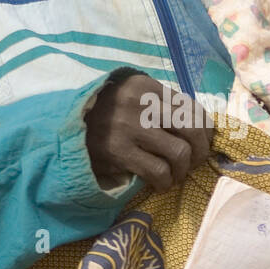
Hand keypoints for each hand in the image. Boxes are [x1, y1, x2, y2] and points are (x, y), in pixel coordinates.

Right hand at [85, 72, 212, 192]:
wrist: (64, 128)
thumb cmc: (104, 114)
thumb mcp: (132, 98)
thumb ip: (162, 105)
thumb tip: (201, 127)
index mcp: (145, 85)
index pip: (191, 107)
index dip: (205, 130)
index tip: (202, 143)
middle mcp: (140, 102)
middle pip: (192, 129)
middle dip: (199, 151)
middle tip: (192, 162)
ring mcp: (129, 127)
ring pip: (179, 152)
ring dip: (182, 170)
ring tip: (174, 175)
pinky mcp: (119, 151)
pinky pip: (158, 171)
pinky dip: (165, 181)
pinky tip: (160, 183)